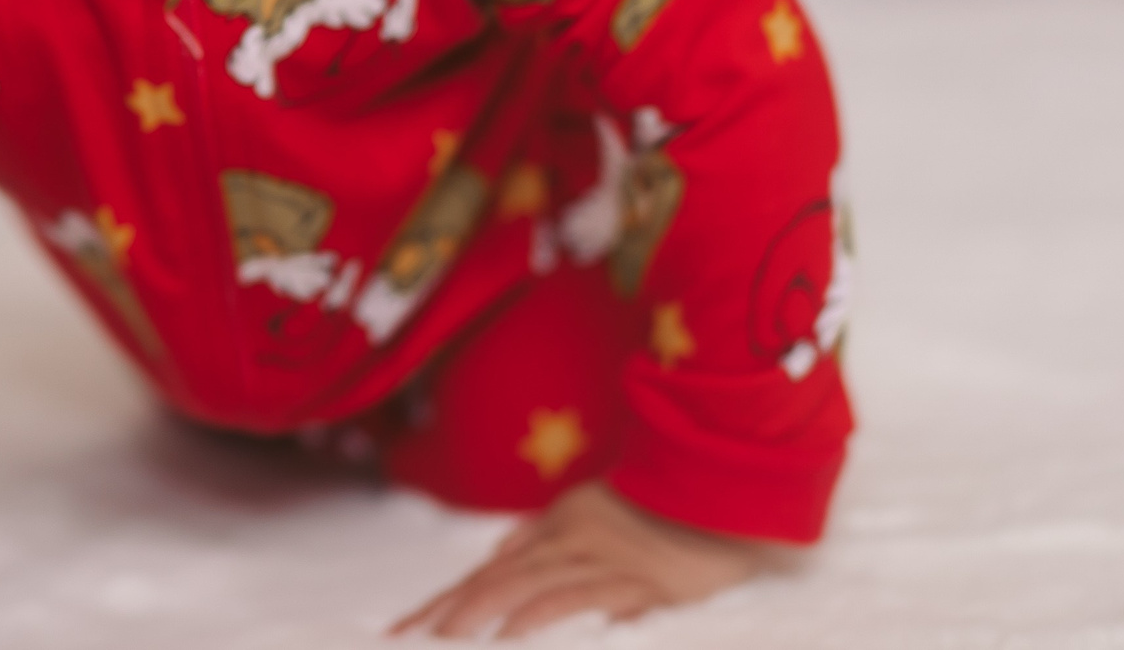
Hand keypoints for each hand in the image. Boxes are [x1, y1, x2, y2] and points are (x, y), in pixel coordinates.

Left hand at [391, 482, 780, 639]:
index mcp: (555, 529)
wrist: (719, 490)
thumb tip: (495, 558)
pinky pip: (595, 600)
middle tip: (413, 642)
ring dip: (491, 616)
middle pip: (501, 581)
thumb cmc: (650, 510)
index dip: (445, 602)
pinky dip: (558, 617)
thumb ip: (538, 537)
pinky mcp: (644, 584)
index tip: (404, 631)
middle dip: (453, 612)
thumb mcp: (584, 514)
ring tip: (452, 642)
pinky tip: (524, 635)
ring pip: (537, 590)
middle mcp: (571, 543)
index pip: (488, 573)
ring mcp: (606, 563)